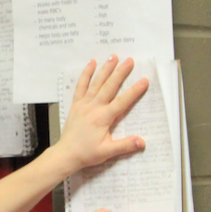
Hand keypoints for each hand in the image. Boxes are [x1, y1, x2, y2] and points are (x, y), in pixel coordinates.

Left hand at [57, 56, 147, 173]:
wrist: (66, 154)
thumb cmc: (86, 153)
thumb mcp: (107, 151)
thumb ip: (125, 145)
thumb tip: (142, 142)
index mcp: (103, 118)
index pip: (122, 101)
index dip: (134, 91)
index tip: (144, 80)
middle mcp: (94, 107)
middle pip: (109, 86)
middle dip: (120, 72)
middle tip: (130, 60)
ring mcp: (84, 104)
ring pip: (96, 83)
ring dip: (105, 69)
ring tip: (113, 56)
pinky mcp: (76, 104)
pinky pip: (81, 86)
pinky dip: (86, 74)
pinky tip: (91, 63)